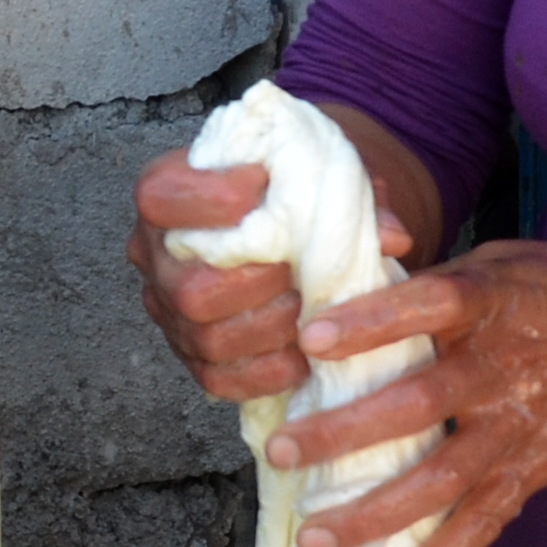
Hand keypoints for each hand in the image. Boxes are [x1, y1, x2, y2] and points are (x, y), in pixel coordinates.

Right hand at [128, 156, 413, 405]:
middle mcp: (154, 253)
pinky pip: (216, 377)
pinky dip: (264, 374)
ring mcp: (167, 307)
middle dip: (257, 287)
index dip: (208, 200)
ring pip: (205, 336)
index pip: (158, 197)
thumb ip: (350, 192)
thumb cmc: (294, 186)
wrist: (287, 218)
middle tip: (299, 275)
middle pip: (190, 286)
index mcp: (168, 191)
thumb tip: (392, 237)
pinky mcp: (189, 351)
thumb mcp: (318, 168)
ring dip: (268, 332)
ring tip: (307, 316)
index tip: (262, 189)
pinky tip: (301, 359)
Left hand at [269, 236, 546, 546]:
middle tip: (279, 451)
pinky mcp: (536, 471)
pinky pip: (486, 523)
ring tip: (314, 537)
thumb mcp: (512, 263)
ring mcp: (520, 428)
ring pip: (440, 480)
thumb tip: (361, 284)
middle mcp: (503, 369)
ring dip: (374, 514)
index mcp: (492, 305)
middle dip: (342, 433)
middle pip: (415, 405)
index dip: (369, 322)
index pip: (425, 309)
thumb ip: (442, 282)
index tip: (311, 337)